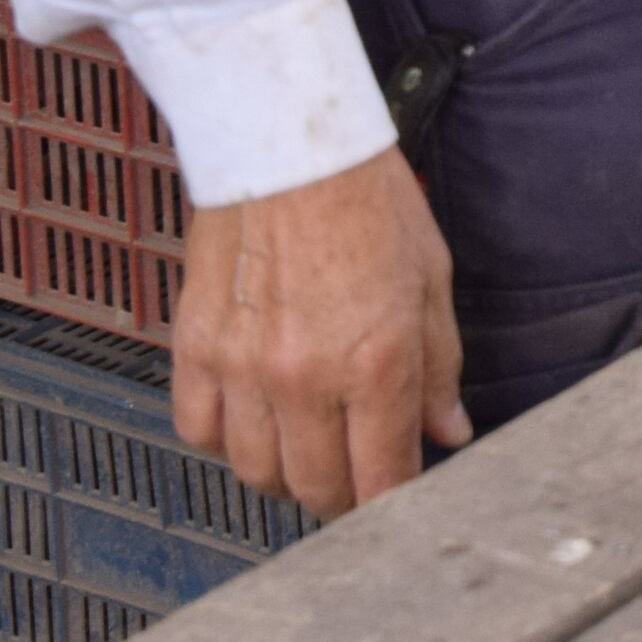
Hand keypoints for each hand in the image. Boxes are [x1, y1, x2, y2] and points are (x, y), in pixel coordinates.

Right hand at [170, 145, 470, 517]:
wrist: (287, 139)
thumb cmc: (364, 194)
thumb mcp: (430, 278)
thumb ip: (439, 366)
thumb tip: (446, 430)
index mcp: (375, 361)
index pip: (382, 479)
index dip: (392, 502)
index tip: (398, 496)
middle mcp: (305, 375)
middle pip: (316, 488)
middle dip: (342, 494)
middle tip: (355, 470)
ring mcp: (243, 366)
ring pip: (256, 470)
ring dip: (285, 470)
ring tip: (306, 442)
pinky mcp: (195, 347)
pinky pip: (199, 430)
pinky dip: (225, 437)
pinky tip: (252, 413)